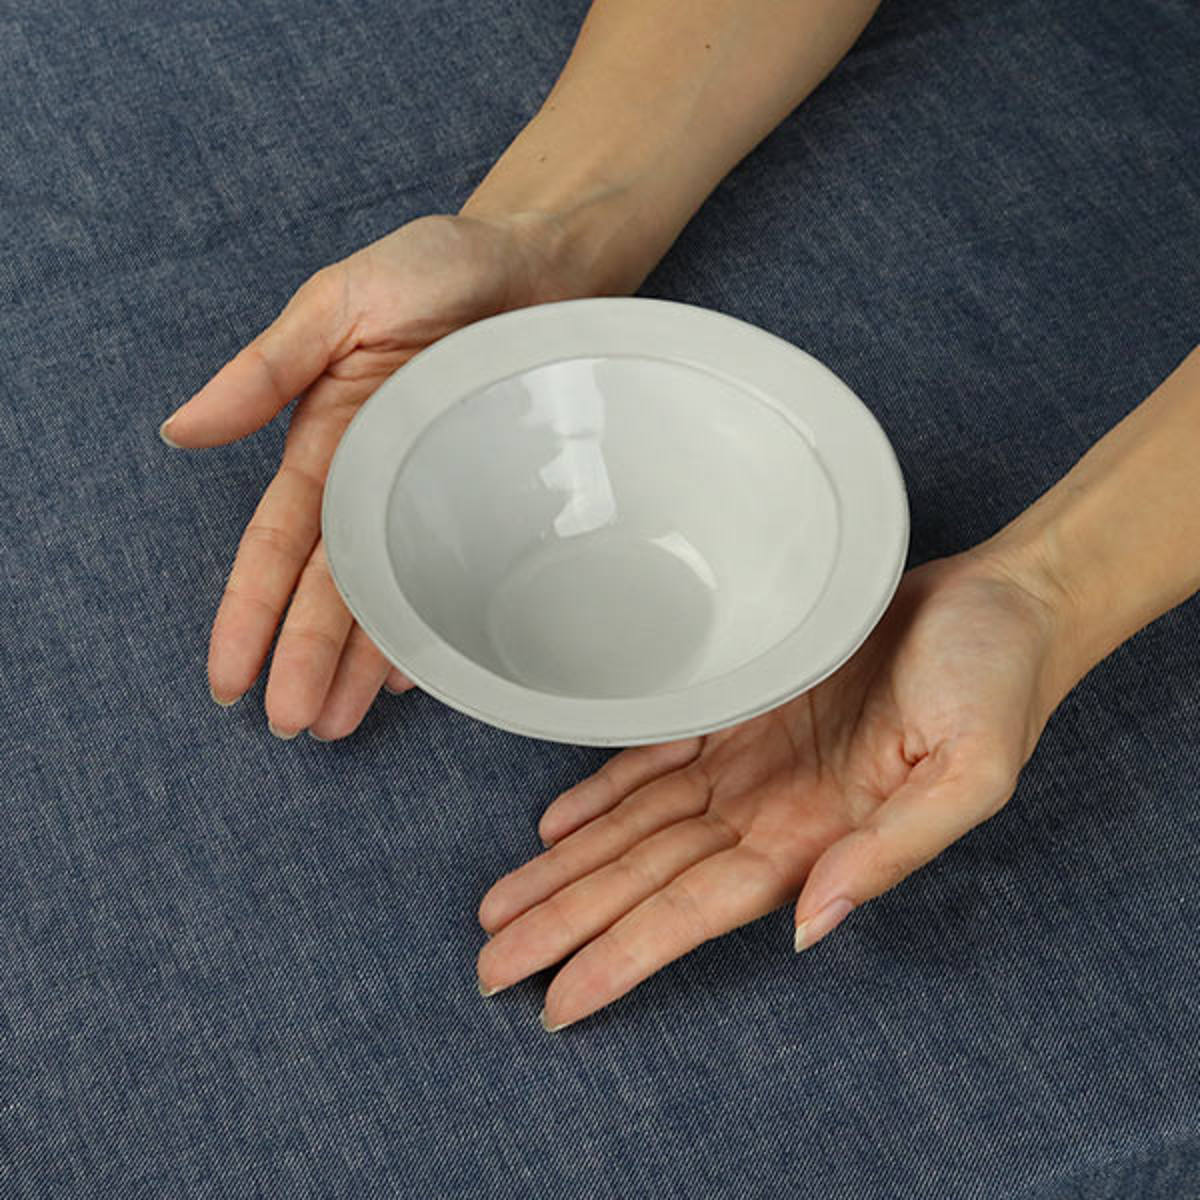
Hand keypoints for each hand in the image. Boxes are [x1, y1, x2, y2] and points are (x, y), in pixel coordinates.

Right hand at [161, 212, 589, 738]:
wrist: (540, 266)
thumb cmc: (438, 268)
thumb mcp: (339, 305)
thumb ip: (266, 370)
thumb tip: (181, 432)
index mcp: (329, 444)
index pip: (277, 545)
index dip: (248, 612)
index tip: (229, 680)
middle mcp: (375, 485)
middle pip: (330, 589)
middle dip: (304, 658)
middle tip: (295, 727)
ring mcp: (433, 499)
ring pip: (388, 598)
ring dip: (360, 664)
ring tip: (338, 725)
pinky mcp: (491, 504)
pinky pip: (456, 578)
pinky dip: (433, 626)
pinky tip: (415, 677)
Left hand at [476, 551, 1065, 1030]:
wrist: (999, 603)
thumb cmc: (996, 679)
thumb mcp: (968, 774)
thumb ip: (891, 854)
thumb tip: (811, 925)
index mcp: (817, 834)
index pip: (695, 910)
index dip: (623, 954)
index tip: (557, 999)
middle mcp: (770, 807)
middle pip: (645, 878)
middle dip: (567, 923)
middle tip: (489, 964)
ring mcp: (750, 760)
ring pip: (636, 828)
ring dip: (568, 869)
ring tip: (501, 909)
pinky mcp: (740, 707)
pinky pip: (654, 760)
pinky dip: (600, 795)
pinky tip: (556, 827)